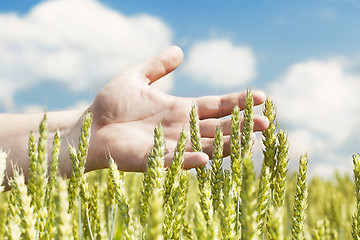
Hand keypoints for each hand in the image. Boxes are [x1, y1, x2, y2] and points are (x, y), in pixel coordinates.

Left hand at [87, 46, 268, 171]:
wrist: (88, 127)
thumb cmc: (110, 104)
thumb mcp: (135, 78)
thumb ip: (157, 67)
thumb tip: (180, 51)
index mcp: (180, 109)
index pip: (215, 105)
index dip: (237, 101)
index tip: (259, 96)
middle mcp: (180, 128)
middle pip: (218, 127)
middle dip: (241, 125)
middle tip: (265, 122)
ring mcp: (169, 145)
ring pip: (204, 146)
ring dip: (226, 145)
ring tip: (249, 140)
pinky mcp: (153, 160)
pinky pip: (175, 162)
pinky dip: (190, 161)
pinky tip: (205, 160)